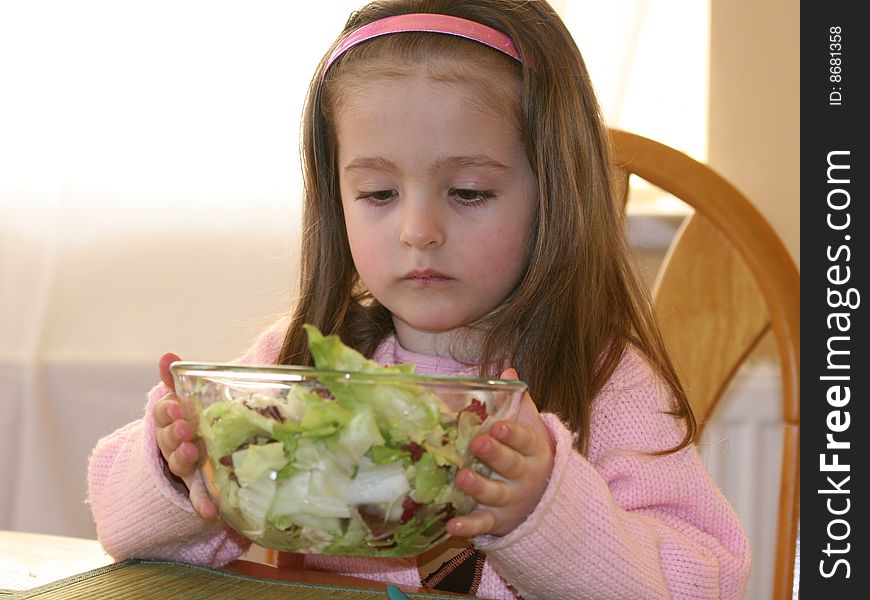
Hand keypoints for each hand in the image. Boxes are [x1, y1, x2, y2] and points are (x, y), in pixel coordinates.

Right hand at [153, 352, 217, 518]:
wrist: (188, 457)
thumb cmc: (191, 420)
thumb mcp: (184, 400)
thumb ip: (175, 380)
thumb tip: (167, 356)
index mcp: (170, 421)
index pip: (163, 413)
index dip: (168, 411)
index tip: (177, 407)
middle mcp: (172, 444)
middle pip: (168, 439)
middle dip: (175, 433)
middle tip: (186, 429)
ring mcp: (183, 467)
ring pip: (180, 464)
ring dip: (184, 460)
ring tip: (192, 455)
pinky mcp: (197, 487)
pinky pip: (198, 496)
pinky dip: (202, 504)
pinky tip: (211, 513)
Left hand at [446, 368, 553, 536]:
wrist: (543, 499)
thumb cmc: (526, 454)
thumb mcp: (529, 427)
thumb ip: (517, 401)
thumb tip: (508, 369)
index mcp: (534, 450)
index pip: (525, 440)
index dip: (511, 434)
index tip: (497, 426)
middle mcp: (525, 477)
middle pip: (511, 465)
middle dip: (495, 455)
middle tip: (477, 444)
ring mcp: (512, 501)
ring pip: (496, 495)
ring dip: (479, 487)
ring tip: (461, 478)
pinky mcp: (498, 521)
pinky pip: (483, 525)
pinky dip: (468, 527)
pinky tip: (451, 525)